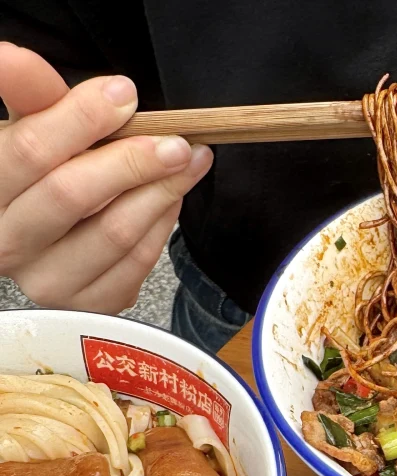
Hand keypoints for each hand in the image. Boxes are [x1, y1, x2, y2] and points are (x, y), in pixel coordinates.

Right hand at [0, 43, 212, 312]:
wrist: (49, 237)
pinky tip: (171, 199)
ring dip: (160, 192)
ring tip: (188, 161)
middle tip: (175, 140)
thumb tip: (13, 57)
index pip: (28, 152)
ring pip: (112, 233)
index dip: (79, 118)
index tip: (123, 93)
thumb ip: (30, 92)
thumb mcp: (30, 126)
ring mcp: (47, 282)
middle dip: (130, 161)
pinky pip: (135, 265)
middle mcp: (8, 244)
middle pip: (71, 195)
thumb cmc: (41, 173)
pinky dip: (161, 226)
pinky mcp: (87, 306)